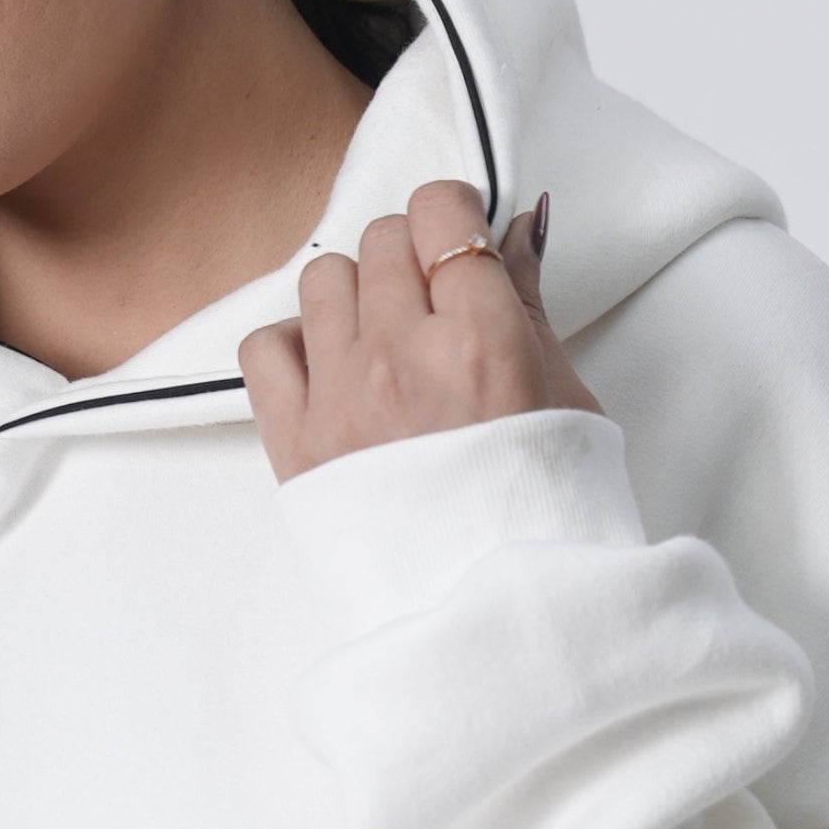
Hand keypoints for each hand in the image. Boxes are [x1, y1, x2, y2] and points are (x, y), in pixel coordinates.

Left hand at [239, 180, 595, 482]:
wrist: (494, 616)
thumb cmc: (543, 512)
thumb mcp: (564, 398)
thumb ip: (529, 303)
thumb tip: (515, 226)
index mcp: (482, 341)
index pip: (441, 212)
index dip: (453, 217)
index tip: (461, 244)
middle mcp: (403, 358)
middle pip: (382, 238)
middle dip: (410, 256)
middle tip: (432, 302)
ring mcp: (342, 399)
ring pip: (323, 278)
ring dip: (354, 293)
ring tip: (383, 339)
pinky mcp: (296, 443)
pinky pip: (264, 346)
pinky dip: (293, 345)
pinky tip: (330, 371)